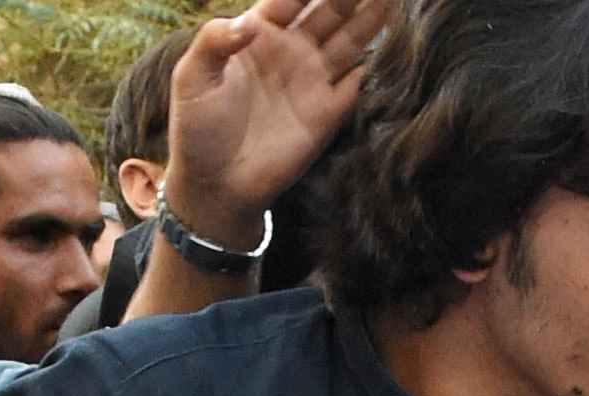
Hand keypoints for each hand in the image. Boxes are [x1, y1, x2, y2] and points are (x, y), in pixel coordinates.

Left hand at [156, 0, 390, 251]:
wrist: (217, 185)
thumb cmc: (197, 128)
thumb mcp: (192, 77)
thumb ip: (214, 41)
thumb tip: (248, 23)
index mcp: (260, 31)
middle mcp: (292, 49)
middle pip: (330, 9)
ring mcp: (313, 80)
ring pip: (351, 38)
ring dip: (373, 17)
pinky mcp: (329, 113)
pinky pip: (359, 83)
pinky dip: (376, 65)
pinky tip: (396, 45)